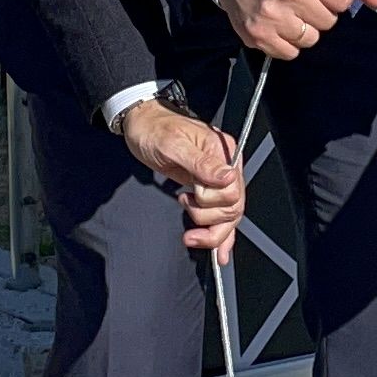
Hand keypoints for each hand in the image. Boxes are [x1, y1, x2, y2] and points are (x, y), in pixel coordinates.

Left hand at [120, 100, 245, 261]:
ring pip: (229, 217)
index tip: (188, 195)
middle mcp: (226, 166)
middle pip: (233, 208)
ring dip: (210, 231)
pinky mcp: (208, 190)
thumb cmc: (155, 130)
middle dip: (208, 218)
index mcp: (224, 152)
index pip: (232, 191)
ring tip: (190, 232)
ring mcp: (218, 180)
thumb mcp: (174, 145)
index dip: (210, 200)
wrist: (143, 125)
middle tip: (185, 208)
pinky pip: (222, 217)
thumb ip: (201, 164)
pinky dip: (222, 236)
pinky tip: (219, 251)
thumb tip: (227, 177)